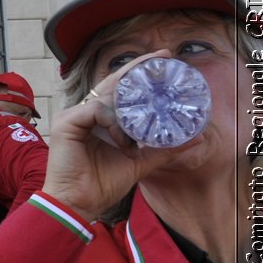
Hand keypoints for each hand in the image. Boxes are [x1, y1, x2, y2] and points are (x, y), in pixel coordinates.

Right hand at [42, 50, 184, 220]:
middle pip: (111, 83)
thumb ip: (163, 149)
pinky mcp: (66, 123)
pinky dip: (113, 124)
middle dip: (136, 69)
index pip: (118, 89)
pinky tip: (123, 143)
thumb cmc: (101, 184)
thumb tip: (195, 138)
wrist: (78, 203)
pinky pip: (96, 111)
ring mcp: (73, 115)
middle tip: (161, 58)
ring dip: (128, 114)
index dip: (137, 74)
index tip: (162, 61)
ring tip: (139, 133)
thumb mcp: (140, 163)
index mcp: (98, 120)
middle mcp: (84, 113)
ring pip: (106, 97)